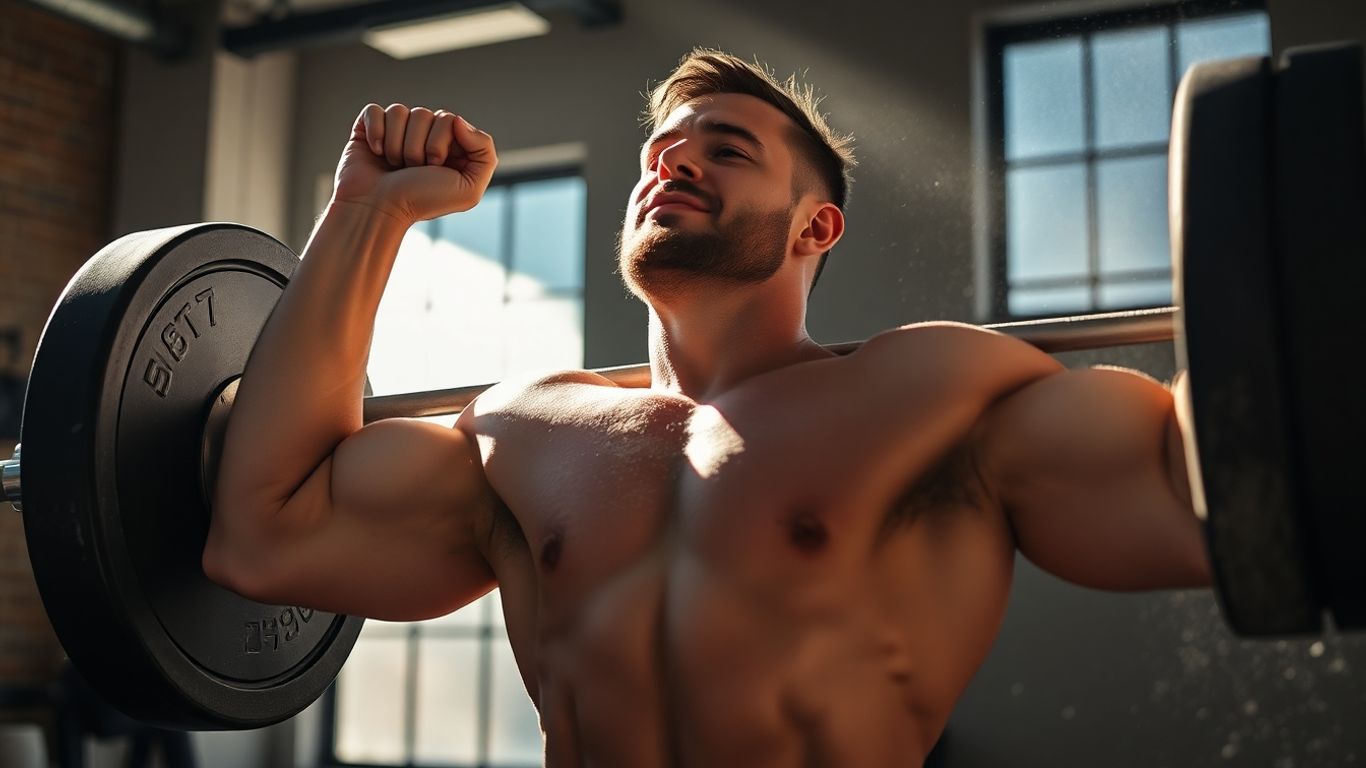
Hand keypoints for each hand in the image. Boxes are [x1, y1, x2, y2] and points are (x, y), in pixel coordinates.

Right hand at [332, 103, 497, 224]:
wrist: (378, 211)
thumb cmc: (422, 202)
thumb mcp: (469, 188)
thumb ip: (484, 153)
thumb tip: (458, 119)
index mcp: (449, 145)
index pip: (450, 119)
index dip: (440, 142)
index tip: (435, 167)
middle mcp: (424, 135)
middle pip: (424, 114)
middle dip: (417, 147)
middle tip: (413, 169)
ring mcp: (397, 131)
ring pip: (399, 112)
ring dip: (396, 145)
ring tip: (395, 166)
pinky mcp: (370, 129)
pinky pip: (374, 111)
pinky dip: (376, 132)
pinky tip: (376, 152)